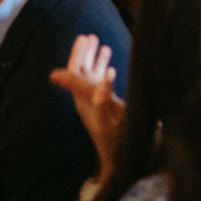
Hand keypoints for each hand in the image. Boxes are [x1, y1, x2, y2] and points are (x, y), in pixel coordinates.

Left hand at [49, 35, 125, 178]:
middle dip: (85, 54)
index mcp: (85, 101)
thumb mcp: (109, 119)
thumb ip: (102, 98)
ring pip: (92, 78)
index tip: (84, 38)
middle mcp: (88, 101)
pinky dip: (105, 71)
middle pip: (82, 73)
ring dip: (94, 60)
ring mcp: (98, 105)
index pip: (76, 74)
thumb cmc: (117, 141)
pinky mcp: (108, 109)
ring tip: (99, 43)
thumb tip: (100, 75)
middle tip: (89, 36)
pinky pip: (103, 86)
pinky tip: (111, 65)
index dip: (79, 55)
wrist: (124, 164)